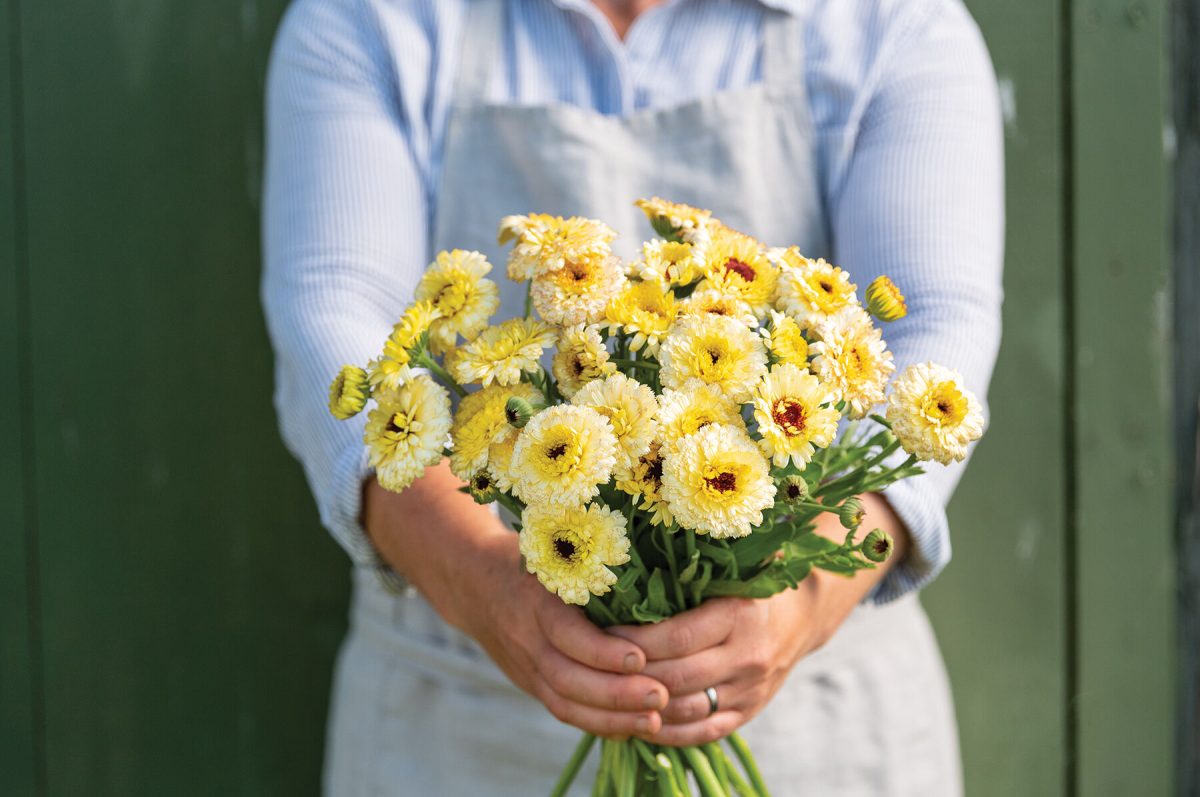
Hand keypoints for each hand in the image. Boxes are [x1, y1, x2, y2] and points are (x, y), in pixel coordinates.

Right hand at [363, 467, 667, 738]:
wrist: (470, 581)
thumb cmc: (529, 553)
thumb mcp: (550, 545)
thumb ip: (588, 555)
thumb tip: (658, 548)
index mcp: (532, 598)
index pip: (566, 634)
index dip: (602, 650)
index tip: (642, 656)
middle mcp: (525, 637)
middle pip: (568, 678)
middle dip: (616, 693)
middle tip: (662, 696)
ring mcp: (524, 665)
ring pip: (565, 702)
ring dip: (612, 717)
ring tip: (655, 719)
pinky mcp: (530, 683)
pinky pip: (563, 711)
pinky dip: (599, 724)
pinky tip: (635, 727)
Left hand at [608, 493, 908, 745]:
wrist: (803, 614)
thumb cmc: (748, 582)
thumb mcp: (727, 568)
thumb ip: (685, 567)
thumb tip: (623, 556)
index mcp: (739, 615)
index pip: (676, 637)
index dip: (632, 641)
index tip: (600, 633)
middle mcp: (748, 656)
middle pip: (677, 677)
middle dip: (631, 675)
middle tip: (593, 667)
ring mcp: (750, 689)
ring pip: (686, 709)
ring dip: (644, 706)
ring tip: (609, 694)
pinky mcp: (748, 712)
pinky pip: (703, 732)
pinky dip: (668, 732)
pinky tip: (640, 720)